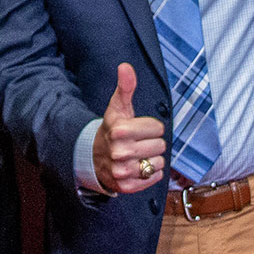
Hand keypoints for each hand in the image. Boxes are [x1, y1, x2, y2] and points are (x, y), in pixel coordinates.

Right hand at [92, 63, 166, 194]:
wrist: (93, 157)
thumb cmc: (112, 129)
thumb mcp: (117, 107)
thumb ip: (125, 87)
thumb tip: (125, 66)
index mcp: (120, 131)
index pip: (158, 129)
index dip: (150, 127)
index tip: (138, 129)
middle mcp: (120, 153)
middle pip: (160, 146)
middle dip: (151, 143)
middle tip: (137, 143)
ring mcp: (123, 171)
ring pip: (159, 163)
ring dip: (151, 159)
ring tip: (137, 155)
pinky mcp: (127, 186)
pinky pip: (154, 177)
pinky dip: (150, 173)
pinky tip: (137, 167)